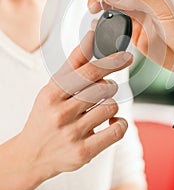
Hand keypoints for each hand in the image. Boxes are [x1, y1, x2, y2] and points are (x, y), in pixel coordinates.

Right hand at [16, 30, 131, 179]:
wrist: (31, 155)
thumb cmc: (46, 115)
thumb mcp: (52, 88)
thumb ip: (74, 63)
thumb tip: (92, 35)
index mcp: (52, 93)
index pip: (87, 71)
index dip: (110, 61)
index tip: (126, 56)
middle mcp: (60, 113)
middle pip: (102, 88)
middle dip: (109, 85)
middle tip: (104, 89)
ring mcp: (72, 134)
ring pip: (111, 106)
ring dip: (112, 104)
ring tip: (100, 108)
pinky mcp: (83, 152)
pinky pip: (116, 131)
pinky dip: (120, 123)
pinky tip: (112, 122)